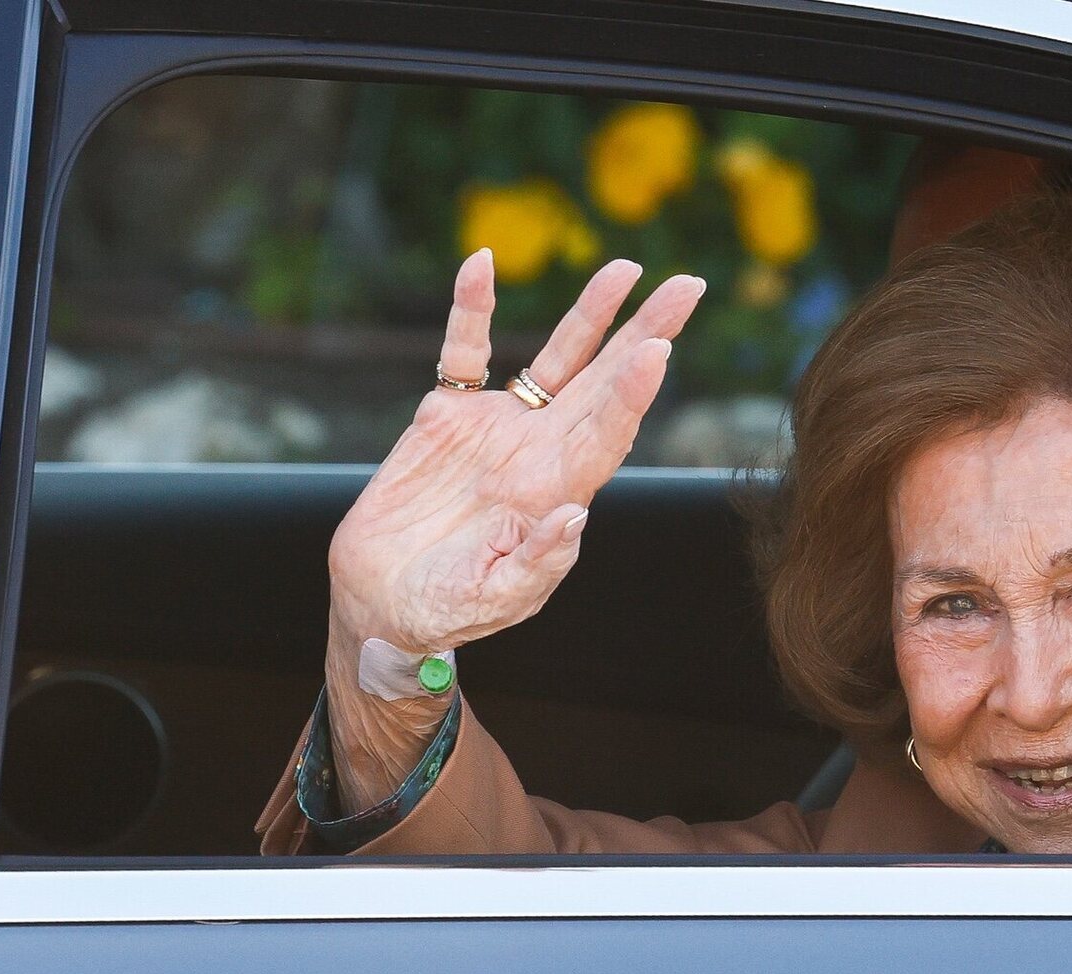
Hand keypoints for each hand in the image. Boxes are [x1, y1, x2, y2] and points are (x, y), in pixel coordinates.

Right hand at [330, 249, 705, 652]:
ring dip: (589, 314)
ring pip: (555, 359)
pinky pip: (463, 351)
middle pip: (604, 382)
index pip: (609, 434)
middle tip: (687, 287)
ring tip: (626, 270)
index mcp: (559, 493)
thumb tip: (575, 516)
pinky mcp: (447, 417)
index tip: (659, 350)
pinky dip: (472, 309)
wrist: (383, 602)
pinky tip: (480, 264)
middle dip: (645, 333)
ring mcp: (498, 429)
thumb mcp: (496, 599)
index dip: (634, 393)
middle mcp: (541, 452)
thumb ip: (537, 562)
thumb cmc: (445, 611)